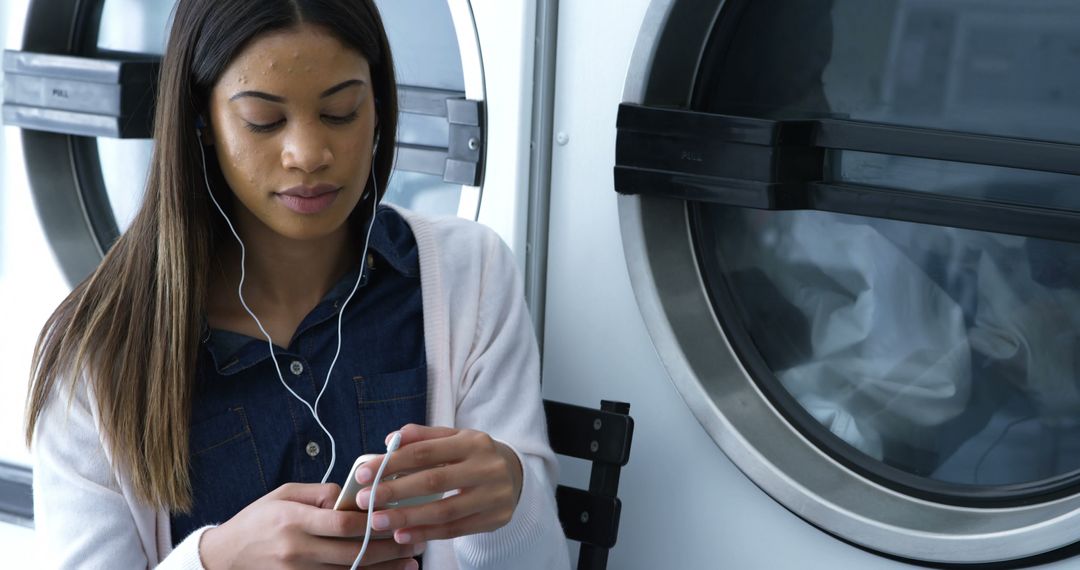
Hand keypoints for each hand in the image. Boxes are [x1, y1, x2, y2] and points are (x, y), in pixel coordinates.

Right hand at [199, 482, 424, 568]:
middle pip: (353, 552)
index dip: (373, 522)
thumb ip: (319, 492)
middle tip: (416, 540)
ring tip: (410, 562)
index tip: (397, 515)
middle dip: (388, 547)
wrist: (225, 556)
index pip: (342, 523)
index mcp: (294, 520)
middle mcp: (297, 549)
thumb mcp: (283, 494)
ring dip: (383, 569)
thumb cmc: (257, 519)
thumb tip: (352, 495)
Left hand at [353, 424, 523, 544]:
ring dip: (407, 517)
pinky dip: (426, 533)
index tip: (363, 474)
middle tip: (364, 500)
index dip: (392, 462)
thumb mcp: (454, 439)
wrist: (515, 476)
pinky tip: (402, 535)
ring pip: (444, 510)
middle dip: (394, 491)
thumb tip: (390, 440)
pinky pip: (455, 529)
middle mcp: (487, 467)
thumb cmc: (473, 456)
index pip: (425, 451)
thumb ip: (423, 438)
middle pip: (434, 480)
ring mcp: (494, 495)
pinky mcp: (495, 519)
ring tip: (377, 522)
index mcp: (474, 441)